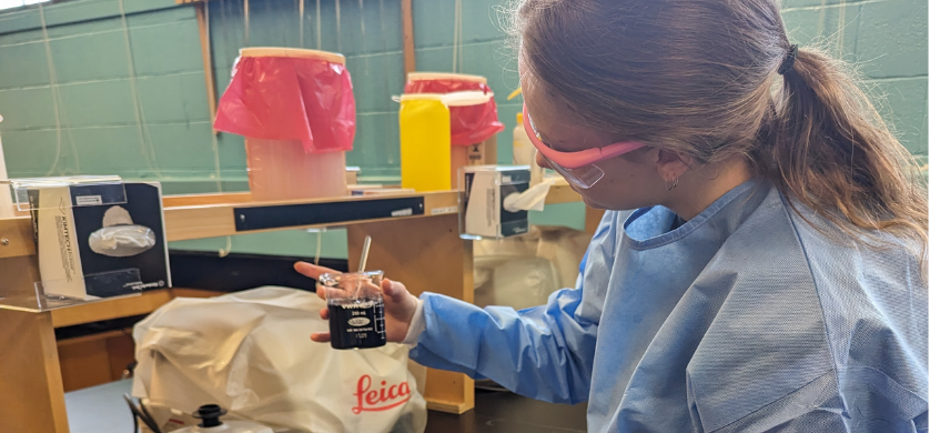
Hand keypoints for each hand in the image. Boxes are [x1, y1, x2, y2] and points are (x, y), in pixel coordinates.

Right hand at [294, 262, 419, 343]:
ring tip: (324, 314)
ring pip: (333, 313)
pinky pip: (337, 333)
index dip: (318, 272)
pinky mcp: (355, 329)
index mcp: (360, 287)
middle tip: (322, 293)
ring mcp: (353, 315)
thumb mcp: (400, 293)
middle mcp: (353, 300)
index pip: (337, 277)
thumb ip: (395, 288)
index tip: (300, 267)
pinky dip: (326, 336)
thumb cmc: (403, 303)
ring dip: (326, 313)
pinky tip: (316, 337)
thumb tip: (387, 283)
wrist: (410, 323)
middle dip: (325, 293)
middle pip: (333, 295)